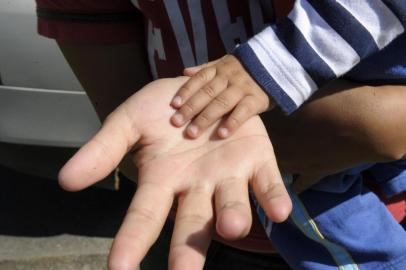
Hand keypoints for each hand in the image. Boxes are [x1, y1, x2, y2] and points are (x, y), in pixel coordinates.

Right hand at [59, 77, 290, 269]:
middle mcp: (197, 187)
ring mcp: (228, 174)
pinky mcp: (257, 158)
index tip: (117, 268)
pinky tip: (280, 211)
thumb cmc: (162, 109)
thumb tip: (67, 181)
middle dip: (188, 251)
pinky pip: (268, 181)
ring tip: (231, 225)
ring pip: (231, 203)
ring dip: (233, 216)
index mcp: (163, 181)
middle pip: (191, 224)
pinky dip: (273, 196)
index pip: (143, 217)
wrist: (202, 86)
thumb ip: (103, 150)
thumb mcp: (128, 122)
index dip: (130, 242)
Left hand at [170, 55, 272, 138]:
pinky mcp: (256, 99)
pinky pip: (243, 111)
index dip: (186, 91)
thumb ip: (204, 69)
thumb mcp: (224, 64)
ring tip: (192, 133)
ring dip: (206, 118)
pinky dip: (232, 123)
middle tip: (176, 122)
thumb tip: (184, 72)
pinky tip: (221, 135)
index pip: (199, 79)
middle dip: (191, 108)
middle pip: (207, 92)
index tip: (174, 105)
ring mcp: (242, 88)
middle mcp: (228, 77)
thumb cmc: (243, 70)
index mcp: (219, 69)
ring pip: (221, 102)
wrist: (275, 66)